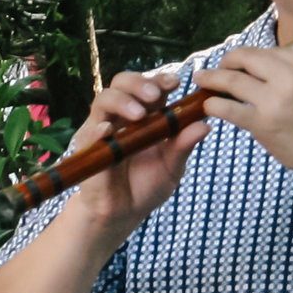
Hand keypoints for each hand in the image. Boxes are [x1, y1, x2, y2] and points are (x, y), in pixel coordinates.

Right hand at [59, 68, 213, 238]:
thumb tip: (205, 125)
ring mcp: (102, 130)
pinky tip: (108, 130)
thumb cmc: (147, 185)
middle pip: (122, 83)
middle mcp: (121, 116)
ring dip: (122, 101)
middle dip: (139, 83)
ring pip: (103, 99)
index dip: (160, 79)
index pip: (149, 86)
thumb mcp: (172, 166)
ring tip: (139, 114)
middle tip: (156, 94)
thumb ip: (184, 145)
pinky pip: (89, 133)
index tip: (175, 82)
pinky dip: (98, 129)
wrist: (123, 213)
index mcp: (145, 114)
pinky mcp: (87, 149)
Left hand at [197, 45, 292, 189]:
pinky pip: (228, 109)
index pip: (267, 52)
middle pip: (246, 58)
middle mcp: (291, 77)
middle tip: (214, 69)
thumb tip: (269, 67)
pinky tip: (208, 106)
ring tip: (201, 80)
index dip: (247, 57)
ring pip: (232, 81)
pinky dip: (213, 105)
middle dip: (226, 61)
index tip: (237, 63)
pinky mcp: (264, 124)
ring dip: (212, 79)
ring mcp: (276, 100)